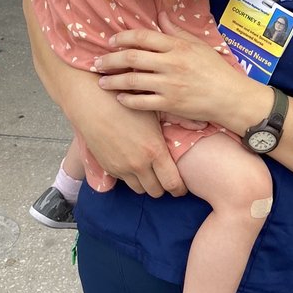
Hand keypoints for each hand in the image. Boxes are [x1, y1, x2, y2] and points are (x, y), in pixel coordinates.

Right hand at [22, 0, 185, 197]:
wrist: (91, 102)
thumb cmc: (127, 101)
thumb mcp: (155, 110)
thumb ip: (178, 121)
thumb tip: (201, 123)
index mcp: (154, 151)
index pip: (172, 183)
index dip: (179, 189)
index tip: (181, 188)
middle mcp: (138, 164)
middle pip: (156, 191)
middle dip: (164, 187)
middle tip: (168, 179)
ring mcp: (121, 168)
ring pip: (140, 190)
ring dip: (147, 184)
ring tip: (151, 173)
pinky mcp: (108, 167)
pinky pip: (124, 181)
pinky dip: (131, 177)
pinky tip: (134, 164)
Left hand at [94, 13, 265, 129]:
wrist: (231, 97)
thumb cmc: (216, 70)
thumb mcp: (199, 45)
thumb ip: (177, 31)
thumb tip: (160, 15)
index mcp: (178, 46)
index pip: (144, 37)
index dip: (123, 37)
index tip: (111, 41)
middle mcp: (172, 64)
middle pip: (132, 57)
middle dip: (110, 59)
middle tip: (97, 62)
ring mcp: (170, 85)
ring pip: (132, 80)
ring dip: (113, 80)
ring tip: (102, 81)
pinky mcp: (170, 104)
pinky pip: (141, 102)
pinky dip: (127, 100)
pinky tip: (119, 98)